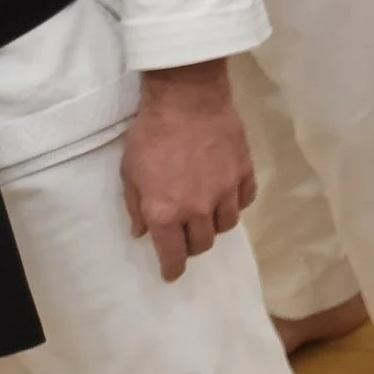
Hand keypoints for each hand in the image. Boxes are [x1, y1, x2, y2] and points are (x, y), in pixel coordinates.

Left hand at [122, 60, 255, 282]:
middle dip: (191, 246)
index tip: (171, 273)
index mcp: (165, 212)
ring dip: (214, 226)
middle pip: (202, 244)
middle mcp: (198, 210)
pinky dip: (236, 204)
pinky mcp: (244, 173)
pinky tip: (228, 196)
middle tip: (185, 237)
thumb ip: (136, 206)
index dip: (172, 269)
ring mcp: (225, 192)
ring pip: (226, 226)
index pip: (173, 255)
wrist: (187, 100)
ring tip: (207, 216)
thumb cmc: (150, 135)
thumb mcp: (129, 172)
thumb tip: (142, 232)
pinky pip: (245, 201)